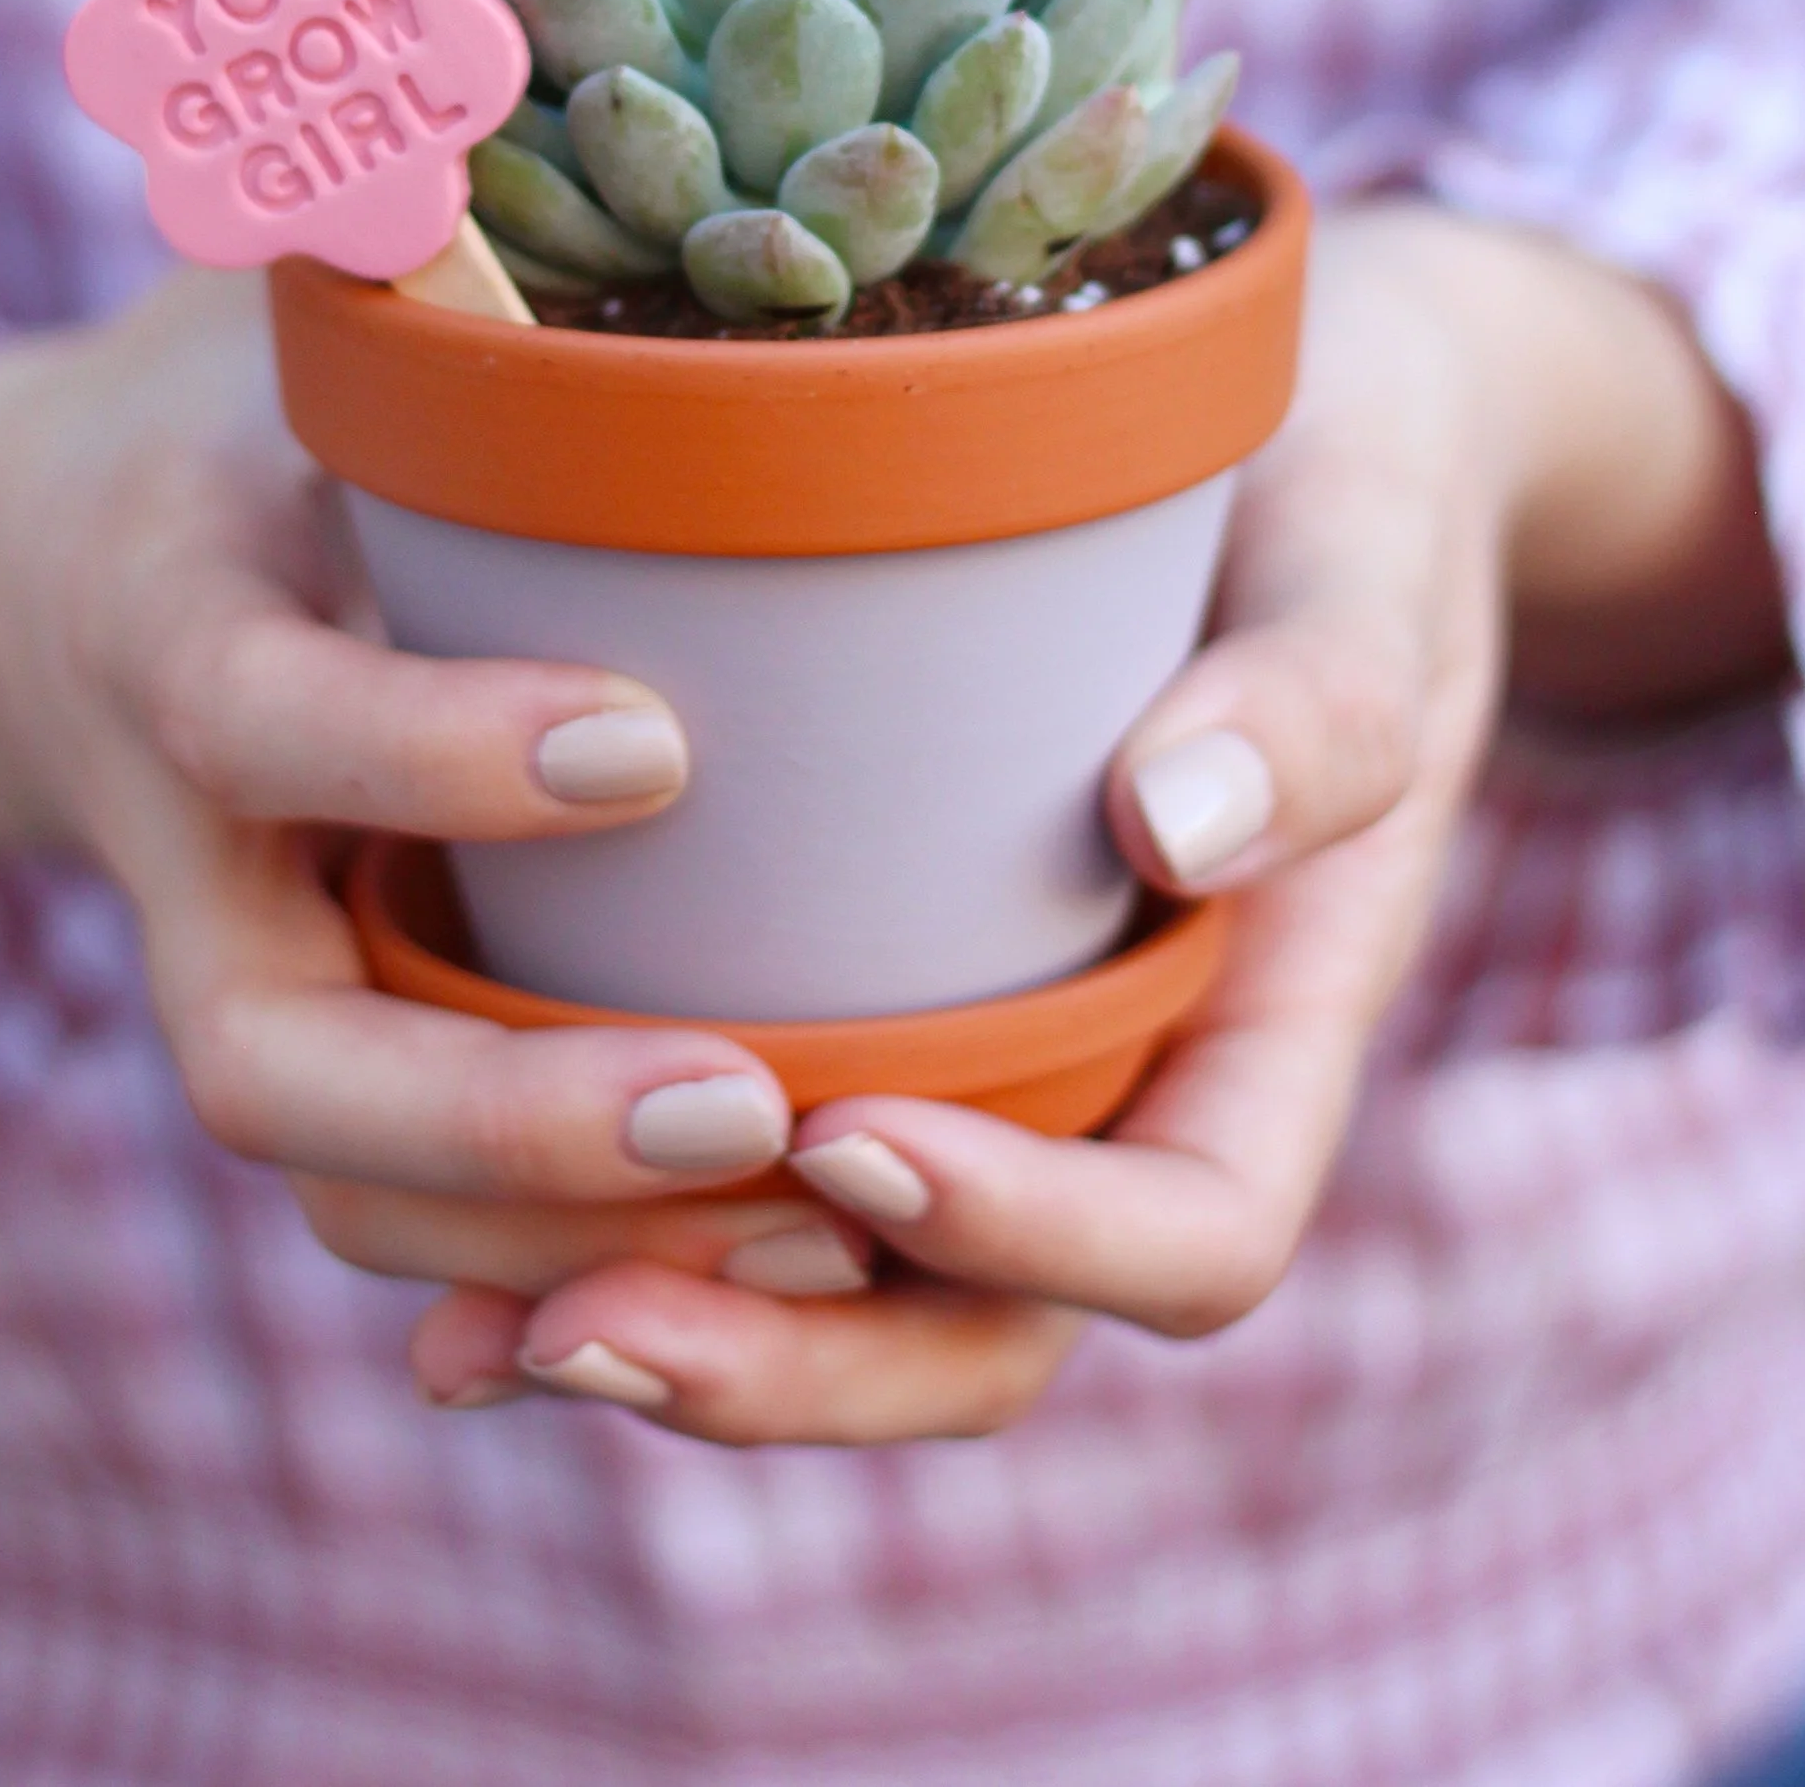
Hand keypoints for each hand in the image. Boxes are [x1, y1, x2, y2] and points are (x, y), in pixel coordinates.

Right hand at [0, 274, 872, 1309]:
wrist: (32, 580)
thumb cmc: (221, 400)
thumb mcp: (270, 279)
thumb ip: (361, 180)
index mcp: (172, 628)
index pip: (270, 722)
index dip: (435, 751)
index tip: (653, 744)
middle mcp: (181, 841)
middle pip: (271, 1060)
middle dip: (496, 1113)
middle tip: (748, 1109)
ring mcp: (235, 964)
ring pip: (344, 1180)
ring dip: (559, 1235)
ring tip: (819, 1226)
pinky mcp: (314, 1033)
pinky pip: (401, 1200)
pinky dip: (552, 1257)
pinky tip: (770, 1252)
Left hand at [394, 201, 1783, 1440]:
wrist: (1306, 439)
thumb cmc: (1351, 497)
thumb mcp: (1364, 568)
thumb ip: (1315, 700)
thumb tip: (1172, 828)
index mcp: (1275, 1028)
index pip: (1193, 1230)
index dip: (1030, 1234)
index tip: (849, 1137)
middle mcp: (1131, 1091)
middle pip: (985, 1336)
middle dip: (791, 1366)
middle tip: (583, 1328)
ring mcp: (1002, 1069)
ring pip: (848, 1298)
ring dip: (674, 1337)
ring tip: (475, 1343)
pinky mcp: (877, 1001)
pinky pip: (758, 1173)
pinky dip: (613, 1233)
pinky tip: (439, 1273)